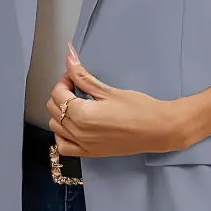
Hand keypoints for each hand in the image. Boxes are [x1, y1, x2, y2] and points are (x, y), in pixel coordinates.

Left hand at [46, 43, 184, 157]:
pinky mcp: (90, 153)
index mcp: (81, 114)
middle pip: (53, 109)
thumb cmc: (138, 108)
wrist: (158, 130)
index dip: (64, 80)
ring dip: (60, 113)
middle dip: (61, 94)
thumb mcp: (108, 90)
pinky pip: (64, 146)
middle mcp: (77, 132)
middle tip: (77, 86)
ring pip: (55, 126)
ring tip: (77, 104)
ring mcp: (83, 145)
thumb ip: (83, 76)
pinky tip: (73, 126)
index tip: (75, 75)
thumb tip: (68, 57)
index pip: (57, 93)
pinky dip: (62, 135)